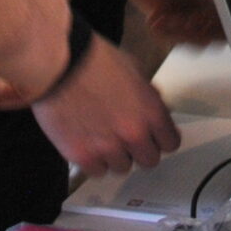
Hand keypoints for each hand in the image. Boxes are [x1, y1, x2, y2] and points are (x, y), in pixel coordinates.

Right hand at [32, 34, 183, 177]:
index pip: (171, 143)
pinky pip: (97, 171)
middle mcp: (133, 134)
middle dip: (139, 149)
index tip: (151, 135)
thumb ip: (148, 96)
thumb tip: (155, 111)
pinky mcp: (82, 156)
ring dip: (115, 156)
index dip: (160, 138)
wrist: (59, 65)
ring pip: (122, 168)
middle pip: (149, 160)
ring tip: (101, 137)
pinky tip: (86, 143)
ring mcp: (108, 148)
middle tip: (125, 137)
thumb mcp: (134, 69)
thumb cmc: (97, 59)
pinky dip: (93, 160)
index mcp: (151, 111)